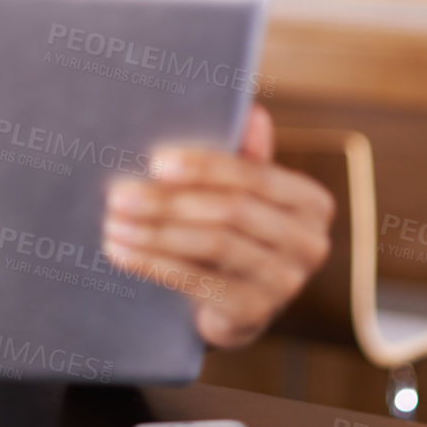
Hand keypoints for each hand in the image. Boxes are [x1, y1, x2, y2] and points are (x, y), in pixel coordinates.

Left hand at [102, 104, 333, 348]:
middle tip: (119, 196)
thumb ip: (247, 156)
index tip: (155, 163)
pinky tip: (122, 253)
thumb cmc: (237, 234)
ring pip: (213, 245)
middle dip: (169, 201)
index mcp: (312, 203)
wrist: (234, 307)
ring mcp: (286, 283)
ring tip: (113, 223)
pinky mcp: (255, 314)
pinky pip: (198, 282)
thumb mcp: (244, 194)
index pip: (256, 176)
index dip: (205, 167)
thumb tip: (252, 112)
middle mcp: (309, 244)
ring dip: (155, 233)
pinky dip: (155, 264)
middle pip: (232, 211)